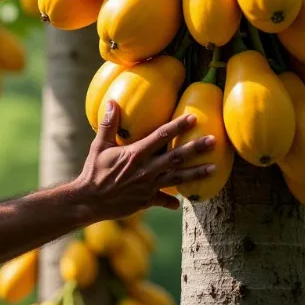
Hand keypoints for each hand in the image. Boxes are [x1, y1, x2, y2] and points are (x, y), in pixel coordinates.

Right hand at [74, 100, 215, 220]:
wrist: (90, 200)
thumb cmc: (94, 170)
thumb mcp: (99, 145)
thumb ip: (108, 124)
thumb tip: (112, 101)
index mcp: (135, 154)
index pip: (160, 136)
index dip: (177, 126)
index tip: (192, 117)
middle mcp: (146, 170)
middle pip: (175, 157)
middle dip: (195, 148)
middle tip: (213, 141)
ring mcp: (148, 186)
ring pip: (177, 178)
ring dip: (196, 172)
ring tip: (214, 168)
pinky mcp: (146, 200)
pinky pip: (164, 200)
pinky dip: (173, 201)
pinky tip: (182, 202)